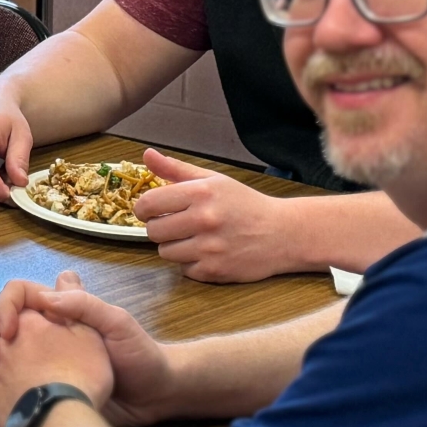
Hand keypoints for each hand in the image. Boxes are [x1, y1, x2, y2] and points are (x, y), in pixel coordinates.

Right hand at [0, 272, 175, 426]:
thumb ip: (85, 305)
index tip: (10, 331)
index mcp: (58, 312)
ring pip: (0, 363)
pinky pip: (14, 396)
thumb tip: (45, 296)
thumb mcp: (118, 323)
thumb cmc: (141, 355)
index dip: (4, 307)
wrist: (156, 399)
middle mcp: (44, 336)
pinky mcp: (46, 394)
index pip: (17, 296)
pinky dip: (0, 405)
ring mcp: (42, 366)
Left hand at [134, 149, 299, 283]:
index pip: (148, 204)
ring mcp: (209, 248)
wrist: (283, 233)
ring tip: (194, 238)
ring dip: (175, 246)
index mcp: (201, 193)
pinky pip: (184, 270)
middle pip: (153, 231)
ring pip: (165, 252)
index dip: (143, 208)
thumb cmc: (245, 204)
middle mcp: (204, 220)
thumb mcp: (213, 181)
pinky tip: (207, 252)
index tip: (150, 211)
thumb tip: (147, 155)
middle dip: (160, 228)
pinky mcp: (215, 271)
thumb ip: (176, 170)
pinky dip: (191, 263)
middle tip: (177, 224)